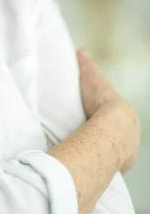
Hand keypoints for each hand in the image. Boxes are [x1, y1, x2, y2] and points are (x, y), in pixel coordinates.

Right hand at [77, 49, 139, 173]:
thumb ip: (86, 65)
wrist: (111, 126)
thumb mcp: (91, 78)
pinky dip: (107, 161)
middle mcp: (131, 130)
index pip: (116, 114)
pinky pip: (115, 162)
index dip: (105, 115)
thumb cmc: (101, 101)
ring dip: (108, 148)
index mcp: (125, 112)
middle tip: (91, 134)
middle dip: (108, 133)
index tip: (95, 117)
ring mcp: (129, 147)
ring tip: (91, 149)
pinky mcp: (124, 162)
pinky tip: (95, 161)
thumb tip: (80, 51)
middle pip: (118, 132)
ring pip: (118, 147)